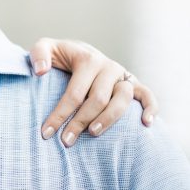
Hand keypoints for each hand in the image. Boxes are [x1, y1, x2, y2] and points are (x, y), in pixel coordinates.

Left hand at [30, 38, 158, 147]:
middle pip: (98, 99)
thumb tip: (40, 72)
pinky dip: (150, 108)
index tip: (47, 133)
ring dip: (109, 119)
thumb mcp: (45, 48)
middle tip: (66, 141)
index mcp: (88, 59)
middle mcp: (108, 67)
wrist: (79, 51)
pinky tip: (145, 123)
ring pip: (123, 100)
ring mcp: (123, 75)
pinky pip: (147, 95)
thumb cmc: (59, 55)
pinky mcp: (133, 82)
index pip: (74, 93)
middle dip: (80, 122)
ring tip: (93, 133)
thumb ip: (38, 54)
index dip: (60, 115)